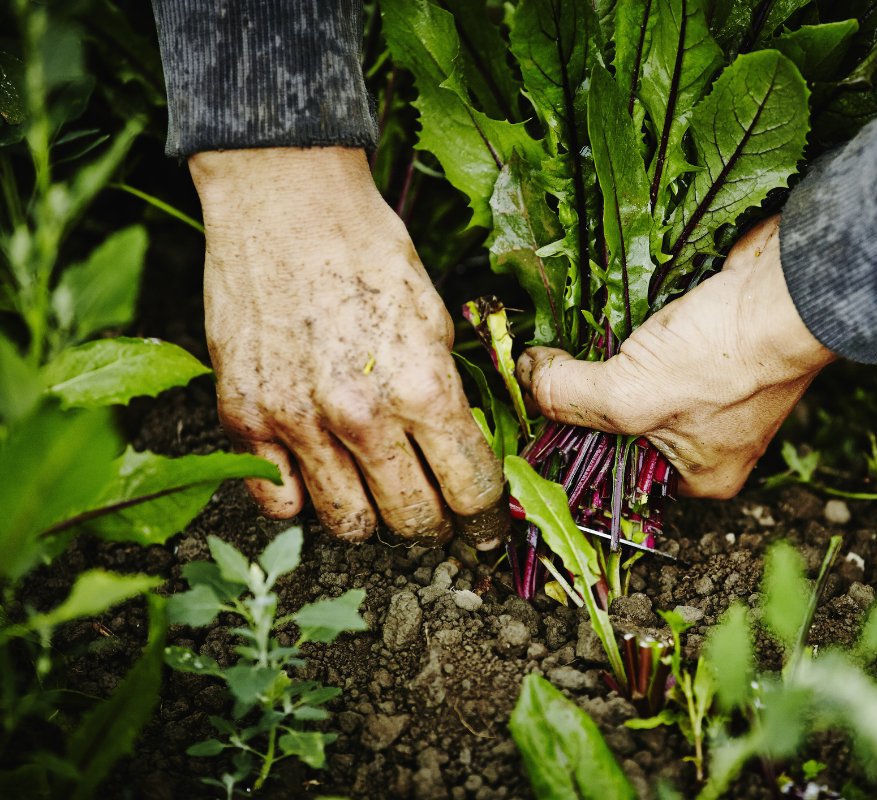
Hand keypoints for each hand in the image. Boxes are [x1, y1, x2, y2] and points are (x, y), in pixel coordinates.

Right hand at [190, 147, 504, 545]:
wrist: (284, 204)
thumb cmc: (368, 250)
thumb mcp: (437, 318)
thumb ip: (447, 393)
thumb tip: (460, 448)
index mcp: (422, 388)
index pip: (470, 489)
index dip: (485, 515)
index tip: (484, 523)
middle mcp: (360, 417)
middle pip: (411, 521)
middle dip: (434, 524)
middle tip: (435, 511)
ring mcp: (296, 423)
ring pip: (348, 524)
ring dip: (371, 516)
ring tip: (376, 489)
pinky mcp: (244, 418)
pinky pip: (279, 502)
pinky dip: (303, 498)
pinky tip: (318, 471)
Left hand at [517, 215, 835, 498]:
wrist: (787, 288)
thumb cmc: (726, 359)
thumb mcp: (629, 393)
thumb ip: (568, 396)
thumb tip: (526, 378)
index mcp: (698, 474)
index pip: (615, 472)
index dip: (571, 442)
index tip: (532, 410)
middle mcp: (707, 439)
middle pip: (621, 423)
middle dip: (588, 393)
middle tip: (549, 368)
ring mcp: (713, 388)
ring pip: (635, 377)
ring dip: (608, 355)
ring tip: (578, 335)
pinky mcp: (711, 341)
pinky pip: (655, 342)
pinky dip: (632, 326)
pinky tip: (611, 309)